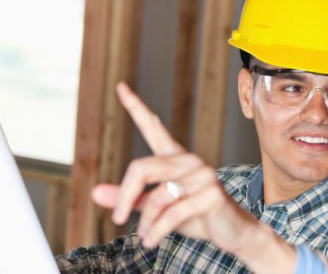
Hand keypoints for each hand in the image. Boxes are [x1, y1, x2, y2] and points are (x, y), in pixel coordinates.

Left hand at [91, 82, 296, 271]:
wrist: (232, 232)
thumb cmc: (195, 217)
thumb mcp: (156, 208)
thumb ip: (130, 198)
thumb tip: (95, 193)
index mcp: (175, 158)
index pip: (153, 127)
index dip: (135, 107)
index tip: (120, 87)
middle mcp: (188, 161)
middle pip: (142, 168)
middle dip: (126, 196)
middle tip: (117, 219)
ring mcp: (202, 175)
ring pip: (158, 196)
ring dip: (146, 222)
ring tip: (144, 237)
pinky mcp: (211, 194)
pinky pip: (173, 213)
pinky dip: (158, 230)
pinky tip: (152, 240)